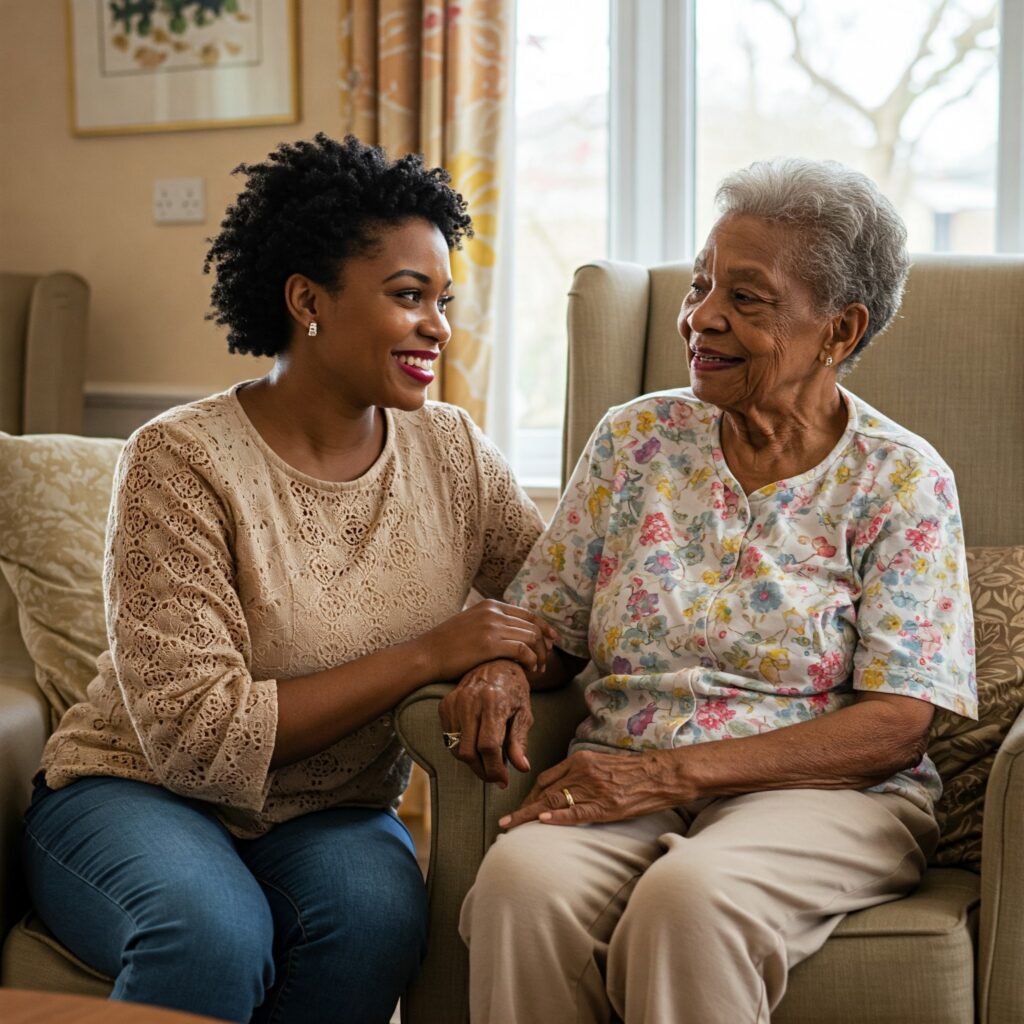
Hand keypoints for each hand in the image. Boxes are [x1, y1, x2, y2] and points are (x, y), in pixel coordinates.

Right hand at [417, 600, 557, 681]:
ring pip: (530, 638)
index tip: (552, 640)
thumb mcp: (470, 624)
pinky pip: (522, 650)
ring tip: (537, 670)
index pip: (527, 614)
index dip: (543, 627)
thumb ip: (489, 623)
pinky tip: (529, 670)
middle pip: (532, 626)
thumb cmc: (446, 646)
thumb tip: (509, 634)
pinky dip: (531, 660)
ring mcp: (492, 626)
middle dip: (544, 645)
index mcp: (490, 605)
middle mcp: (493, 612)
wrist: (426, 655)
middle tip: (545, 661)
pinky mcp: (490, 643)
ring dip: (539, 655)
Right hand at [439, 660, 532, 786]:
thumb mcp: (524, 713)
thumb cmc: (514, 689)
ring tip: (487, 763)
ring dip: (472, 762)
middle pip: (468, 752)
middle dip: (482, 771)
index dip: (495, 769)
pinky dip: (461, 747)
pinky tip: (475, 745)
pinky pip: (449, 738)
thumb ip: (520, 741)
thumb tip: (522, 768)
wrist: (495, 663)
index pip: (489, 746)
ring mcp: (455, 702)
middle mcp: (470, 701)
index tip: (503, 781)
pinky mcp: (445, 704)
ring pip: (456, 748)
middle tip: (495, 776)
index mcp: (493, 702)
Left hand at [499, 748, 687, 827]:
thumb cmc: (633, 771)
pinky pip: (576, 812)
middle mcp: (582, 771)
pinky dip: (557, 818)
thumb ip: (581, 773)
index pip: (546, 778)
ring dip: (528, 815)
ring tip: (510, 827)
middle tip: (508, 822)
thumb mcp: (602, 765)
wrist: (660, 774)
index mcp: (580, 760)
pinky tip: (541, 822)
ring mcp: (592, 788)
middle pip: (544, 790)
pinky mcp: (605, 806)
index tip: (521, 808)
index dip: (530, 795)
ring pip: (553, 802)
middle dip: (524, 807)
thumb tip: (563, 789)